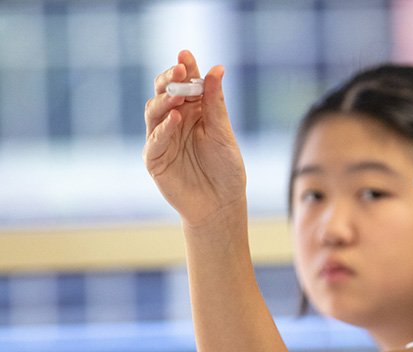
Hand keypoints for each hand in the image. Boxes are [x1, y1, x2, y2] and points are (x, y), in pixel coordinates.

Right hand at [143, 49, 246, 226]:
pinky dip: (163, 129)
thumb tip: (217, 69)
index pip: (186, 83)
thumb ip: (216, 104)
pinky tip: (176, 120)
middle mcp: (176, 121)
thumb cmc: (226, 170)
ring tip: (179, 94)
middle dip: (170, 79)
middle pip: (164, 93)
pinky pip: (154, 141)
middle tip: (179, 69)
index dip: (185, 69)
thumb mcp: (223, 134)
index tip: (186, 55)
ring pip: (154, 112)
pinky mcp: (155, 159)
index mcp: (194, 112)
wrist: (221, 205)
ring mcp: (163, 139)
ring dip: (165, 101)